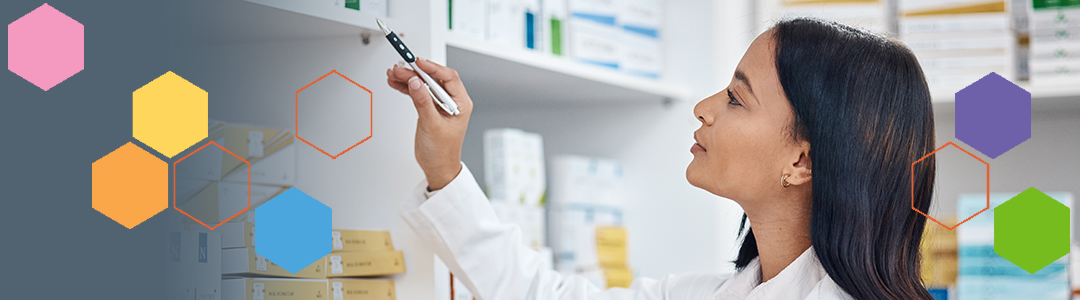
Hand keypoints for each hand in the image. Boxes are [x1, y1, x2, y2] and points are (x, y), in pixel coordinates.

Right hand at [386, 58, 472, 189]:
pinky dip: (406, 87)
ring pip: (423, 83)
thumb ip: (423, 102)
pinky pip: (417, 92)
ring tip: (393, 74)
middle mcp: (452, 101)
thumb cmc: (442, 151)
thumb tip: (416, 82)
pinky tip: (395, 83)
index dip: (432, 67)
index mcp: (461, 103)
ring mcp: (439, 104)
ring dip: (408, 78)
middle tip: (399, 68)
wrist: (437, 167)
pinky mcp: (429, 108)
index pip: (448, 77)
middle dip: (415, 72)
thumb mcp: (432, 125)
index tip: (417, 63)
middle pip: (433, 78)